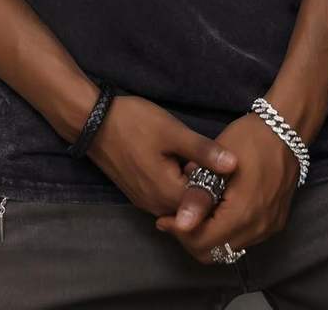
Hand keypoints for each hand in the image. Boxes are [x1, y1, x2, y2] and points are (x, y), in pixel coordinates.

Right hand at [85, 95, 238, 216]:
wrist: (93, 121)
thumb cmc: (134, 123)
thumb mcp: (172, 132)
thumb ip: (203, 151)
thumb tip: (235, 165)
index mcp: (167, 194)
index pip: (206, 205)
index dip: (222, 189)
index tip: (233, 171)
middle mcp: (156, 206)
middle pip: (192, 207)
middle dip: (209, 189)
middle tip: (223, 164)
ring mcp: (145, 201)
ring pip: (179, 201)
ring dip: (193, 187)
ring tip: (208, 163)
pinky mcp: (138, 192)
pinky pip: (166, 196)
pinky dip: (179, 185)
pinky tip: (186, 165)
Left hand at [154, 111, 300, 263]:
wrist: (285, 131)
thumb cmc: (248, 140)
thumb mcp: (215, 162)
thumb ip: (198, 195)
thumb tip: (179, 224)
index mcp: (243, 214)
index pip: (202, 243)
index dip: (179, 233)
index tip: (164, 217)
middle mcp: (259, 229)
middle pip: (214, 253)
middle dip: (191, 238)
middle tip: (176, 217)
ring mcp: (269, 228)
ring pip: (229, 249)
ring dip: (208, 236)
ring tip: (194, 210)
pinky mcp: (275, 223)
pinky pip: (243, 239)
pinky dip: (225, 232)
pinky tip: (215, 210)